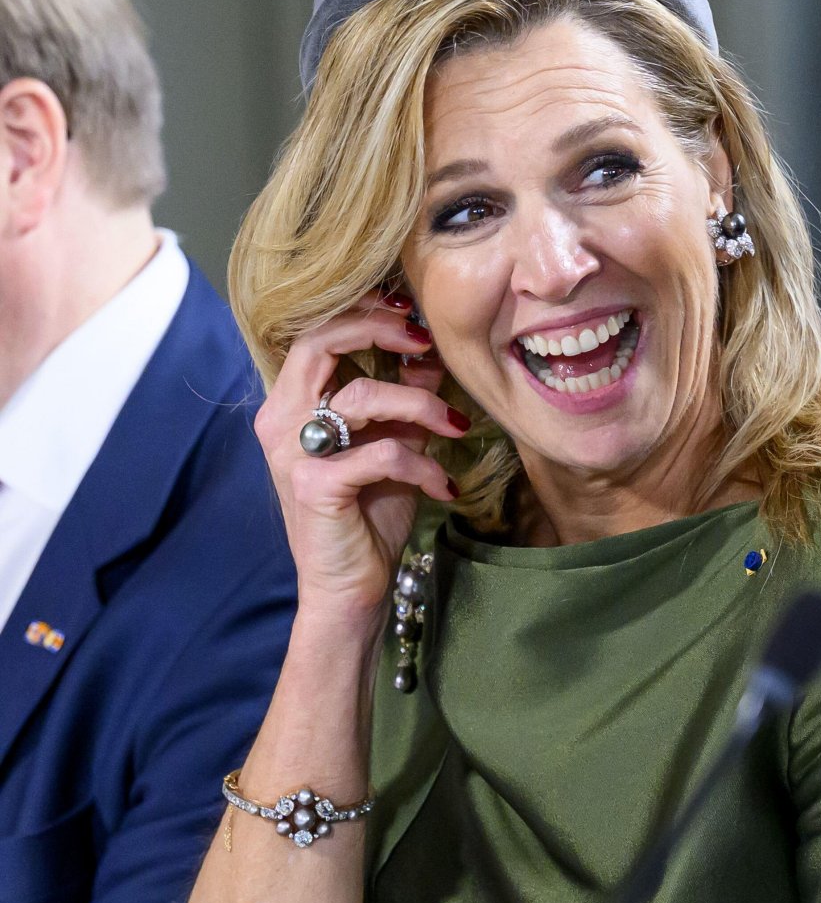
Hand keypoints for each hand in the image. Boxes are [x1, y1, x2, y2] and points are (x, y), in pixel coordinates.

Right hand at [254, 295, 465, 626]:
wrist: (351, 589)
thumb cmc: (370, 515)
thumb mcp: (393, 443)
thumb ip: (403, 397)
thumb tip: (429, 351)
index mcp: (293, 405)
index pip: (317, 332)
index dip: (364, 313)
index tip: (413, 314)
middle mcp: (281, 421)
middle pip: (320, 342)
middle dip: (379, 329)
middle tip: (426, 339)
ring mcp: (293, 453)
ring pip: (361, 395)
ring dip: (421, 405)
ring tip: (457, 426)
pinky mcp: (315, 486)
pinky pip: (380, 453)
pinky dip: (421, 464)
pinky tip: (443, 487)